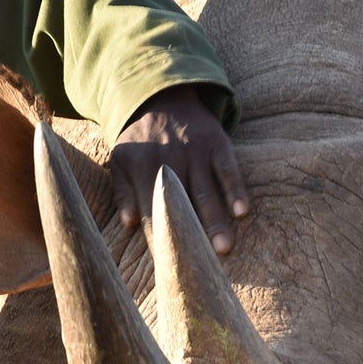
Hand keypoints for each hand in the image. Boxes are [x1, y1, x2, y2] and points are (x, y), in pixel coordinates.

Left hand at [109, 85, 247, 254]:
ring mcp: (194, 151)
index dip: (160, 241)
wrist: (162, 96)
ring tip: (224, 249)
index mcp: (141, 170)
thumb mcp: (120, 161)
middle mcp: (169, 161)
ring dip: (216, 220)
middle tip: (203, 265)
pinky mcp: (216, 142)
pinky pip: (228, 169)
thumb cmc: (139, 141)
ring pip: (207, 191)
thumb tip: (129, 224)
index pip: (151, 213)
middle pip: (182, 205)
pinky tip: (242, 211)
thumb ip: (122, 193)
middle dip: (192, 235)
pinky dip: (235, 190)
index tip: (169, 268)